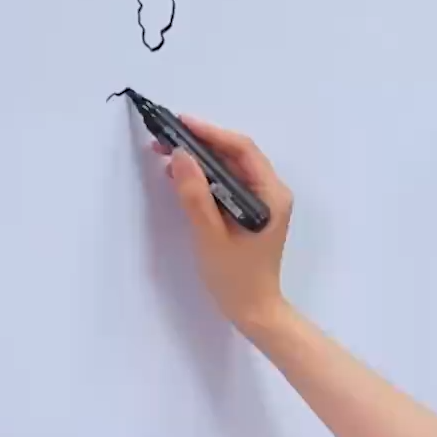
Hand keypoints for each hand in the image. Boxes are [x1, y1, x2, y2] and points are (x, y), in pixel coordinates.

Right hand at [153, 116, 293, 344]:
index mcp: (271, 195)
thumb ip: (195, 196)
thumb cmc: (236, 279)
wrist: (255, 312)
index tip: (181, 123)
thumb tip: (179, 156)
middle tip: (166, 138)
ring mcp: (262, 202)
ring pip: (230, 169)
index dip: (211, 133)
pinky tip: (181, 177)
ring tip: (167, 155)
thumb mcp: (211, 237)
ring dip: (201, 160)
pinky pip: (227, 184)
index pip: (242, 150)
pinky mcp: (250, 212)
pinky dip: (205, 177)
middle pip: (236, 155)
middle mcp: (271, 192)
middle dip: (201, 144)